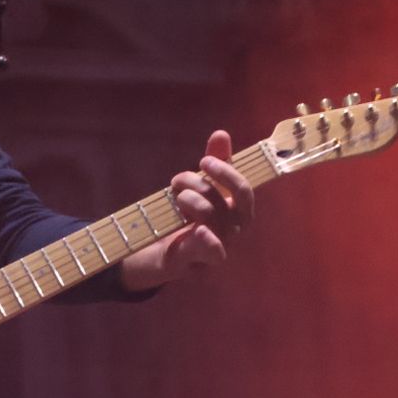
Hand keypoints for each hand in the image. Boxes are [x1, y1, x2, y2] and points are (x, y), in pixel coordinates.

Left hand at [122, 129, 254, 290]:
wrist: (153, 254)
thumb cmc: (182, 218)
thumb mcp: (196, 187)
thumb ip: (213, 162)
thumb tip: (221, 133)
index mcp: (235, 213)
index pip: (244, 191)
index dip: (227, 172)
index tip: (203, 159)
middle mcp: (232, 232)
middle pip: (231, 203)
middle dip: (204, 184)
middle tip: (178, 180)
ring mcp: (217, 249)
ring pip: (214, 218)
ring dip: (191, 200)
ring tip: (174, 197)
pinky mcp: (197, 263)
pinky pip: (214, 254)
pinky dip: (209, 242)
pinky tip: (199, 230)